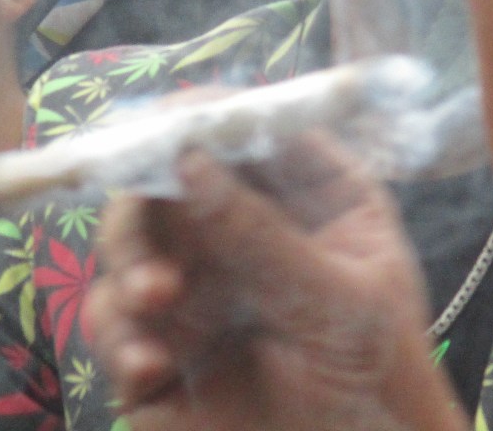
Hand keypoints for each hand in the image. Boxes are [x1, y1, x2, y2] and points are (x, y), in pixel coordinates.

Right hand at [85, 141, 467, 430]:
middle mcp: (247, 225)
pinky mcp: (163, 342)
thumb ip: (264, 237)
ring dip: (130, 262)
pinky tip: (149, 367)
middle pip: (173, 176)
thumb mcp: (338, 302)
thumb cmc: (377, 375)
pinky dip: (119, 335)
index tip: (171, 124)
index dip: (210, 116)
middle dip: (149, 194)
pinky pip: (115, 320)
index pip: (255, 132)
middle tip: (152, 217)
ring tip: (157, 300)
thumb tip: (190, 159)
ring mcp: (201, 281)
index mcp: (311, 197)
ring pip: (131, 241)